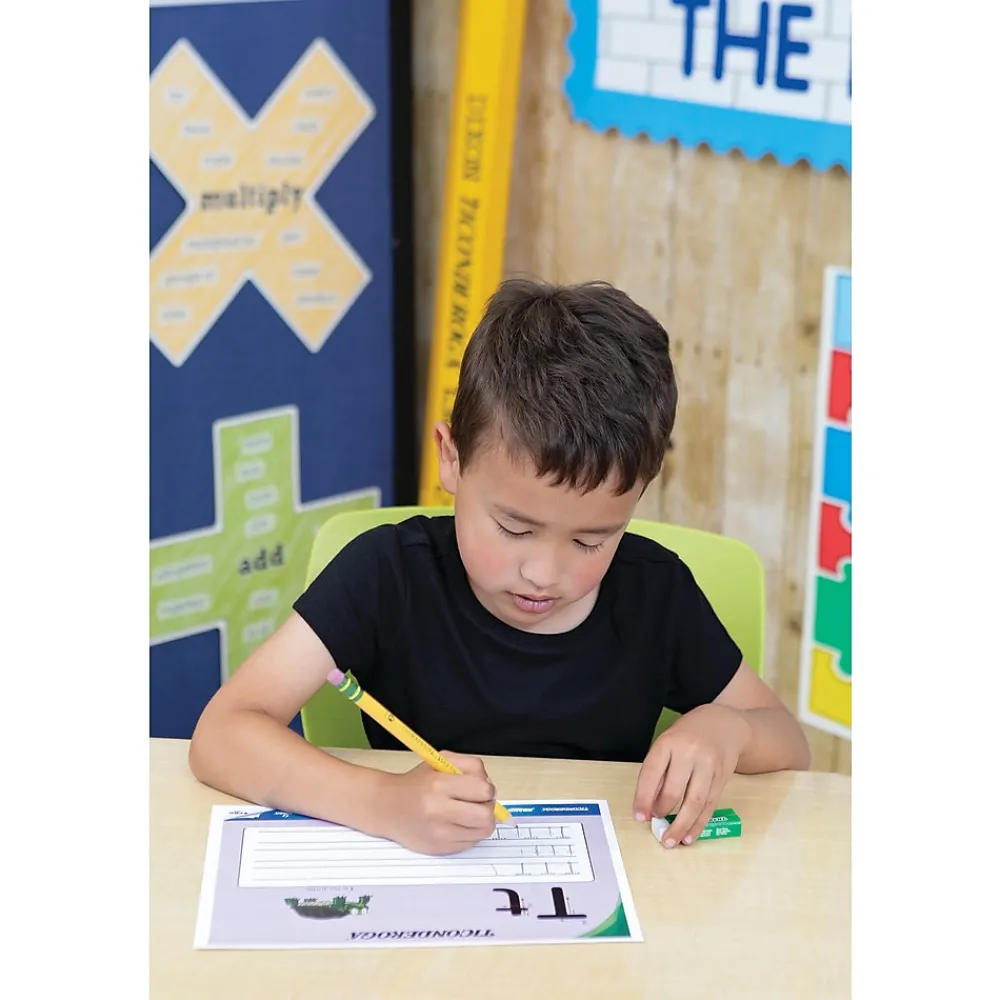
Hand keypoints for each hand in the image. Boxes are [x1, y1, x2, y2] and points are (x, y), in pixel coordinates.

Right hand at [382, 751, 496, 855]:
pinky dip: (468, 834)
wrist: (387, 807)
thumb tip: (491, 787)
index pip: (483, 791)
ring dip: (480, 823)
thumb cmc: (416, 784)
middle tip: (478, 804)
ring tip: (467, 814)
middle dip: (488, 809)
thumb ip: (470, 767)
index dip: (487, 789)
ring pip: (482, 832)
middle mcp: (438, 811)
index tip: (481, 789)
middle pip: (486, 817)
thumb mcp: (441, 762)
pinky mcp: (440, 849)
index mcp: (439, 785)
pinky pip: (470, 843)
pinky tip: (455, 824)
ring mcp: (439, 833)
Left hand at [633, 704, 749, 847]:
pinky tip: (690, 836)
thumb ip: (658, 771)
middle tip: (656, 830)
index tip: (639, 816)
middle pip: (674, 790)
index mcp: (668, 743)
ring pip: (694, 802)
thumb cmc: (687, 736)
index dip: (643, 798)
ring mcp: (708, 766)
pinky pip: (709, 806)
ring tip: (672, 841)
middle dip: (663, 813)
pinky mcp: (722, 778)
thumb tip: (648, 805)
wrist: (723, 724)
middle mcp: (689, 754)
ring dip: (682, 826)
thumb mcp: (667, 744)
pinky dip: (699, 824)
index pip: (652, 774)